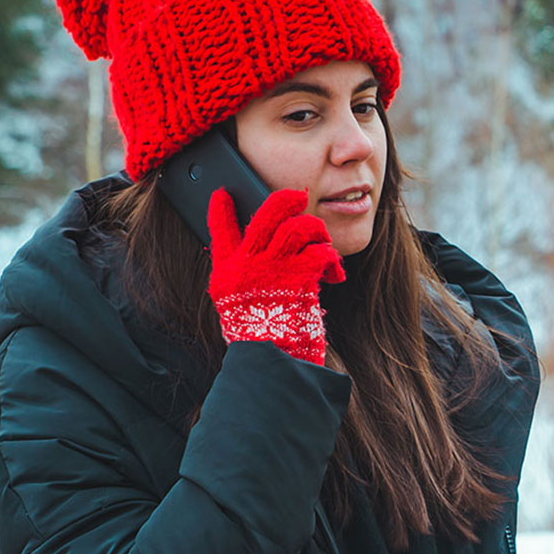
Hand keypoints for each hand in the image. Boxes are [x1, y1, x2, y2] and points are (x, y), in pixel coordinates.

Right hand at [206, 188, 344, 364]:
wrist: (270, 359)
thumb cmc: (261, 337)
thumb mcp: (240, 306)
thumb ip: (246, 280)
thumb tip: (263, 257)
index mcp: (227, 272)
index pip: (218, 233)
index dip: (219, 210)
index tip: (222, 194)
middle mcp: (246, 265)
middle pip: (266, 215)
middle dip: (285, 200)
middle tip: (298, 197)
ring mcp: (272, 268)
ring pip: (298, 227)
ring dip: (317, 231)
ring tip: (323, 243)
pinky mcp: (298, 277)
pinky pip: (320, 253)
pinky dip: (332, 261)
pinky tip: (335, 274)